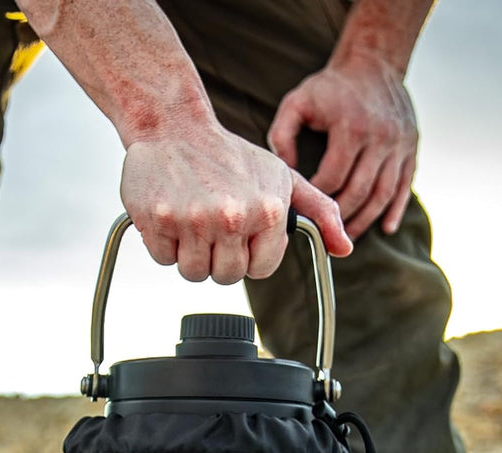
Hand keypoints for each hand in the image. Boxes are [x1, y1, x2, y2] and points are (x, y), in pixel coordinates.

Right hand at [121, 124, 350, 284]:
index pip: (260, 270)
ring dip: (190, 253)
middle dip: (218, 256)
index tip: (239, 232)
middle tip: (212, 224)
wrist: (174, 127)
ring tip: (192, 218)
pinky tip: (171, 213)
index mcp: (267, 210)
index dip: (248, 254)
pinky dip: (163, 242)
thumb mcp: (283, 178)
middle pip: (226, 277)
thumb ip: (319, 211)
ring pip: (193, 273)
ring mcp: (192, 219)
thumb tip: (344, 248)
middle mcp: (232, 216)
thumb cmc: (230, 157)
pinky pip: (163, 259)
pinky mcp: (157, 219)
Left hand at [267, 50, 417, 238]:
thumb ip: (282, 135)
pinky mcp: (411, 148)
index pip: (333, 178)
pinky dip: (395, 210)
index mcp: (351, 128)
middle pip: (359, 192)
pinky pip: (405, 187)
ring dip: (366, 221)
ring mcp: (399, 145)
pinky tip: (385, 227)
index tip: (306, 207)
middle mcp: (380, 138)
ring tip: (349, 236)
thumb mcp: (298, 102)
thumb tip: (286, 171)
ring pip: (383, 195)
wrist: (374, 61)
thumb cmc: (331, 87)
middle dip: (341, 217)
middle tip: (326, 232)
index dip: (318, 197)